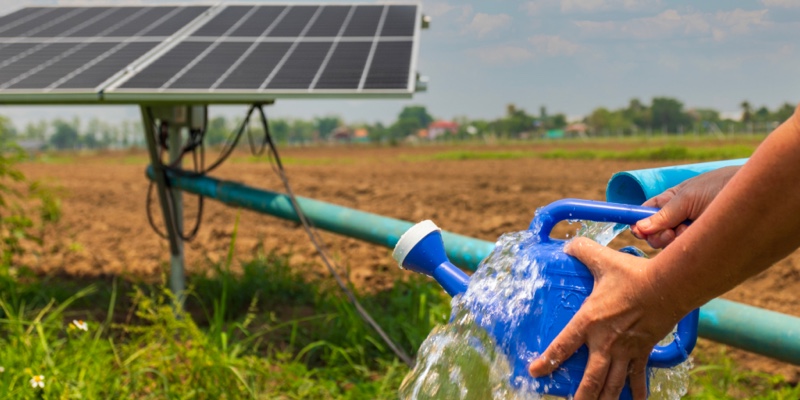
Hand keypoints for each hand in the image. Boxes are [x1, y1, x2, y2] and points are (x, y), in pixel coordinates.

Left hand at [528, 238, 682, 399]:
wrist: (668, 286)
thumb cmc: (633, 274)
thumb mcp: (602, 259)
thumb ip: (581, 250)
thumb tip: (567, 245)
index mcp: (589, 321)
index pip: (562, 346)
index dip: (547, 361)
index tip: (535, 372)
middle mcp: (605, 342)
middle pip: (590, 379)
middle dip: (580, 397)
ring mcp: (626, 350)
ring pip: (612, 384)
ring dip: (604, 399)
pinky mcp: (643, 352)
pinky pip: (637, 377)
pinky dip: (637, 392)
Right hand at [632, 166, 739, 247]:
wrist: (752, 193)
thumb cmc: (719, 187)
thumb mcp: (687, 198)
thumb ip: (663, 214)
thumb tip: (637, 228)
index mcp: (669, 202)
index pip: (645, 215)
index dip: (639, 224)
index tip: (637, 231)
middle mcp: (677, 218)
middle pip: (653, 235)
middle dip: (657, 236)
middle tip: (671, 232)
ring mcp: (689, 232)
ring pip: (668, 246)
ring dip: (674, 241)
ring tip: (690, 231)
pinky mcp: (701, 244)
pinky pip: (685, 252)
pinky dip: (687, 246)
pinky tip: (698, 237)